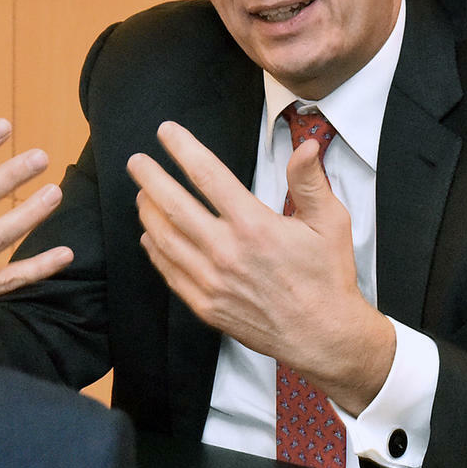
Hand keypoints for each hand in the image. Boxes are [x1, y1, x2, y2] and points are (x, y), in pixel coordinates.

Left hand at [127, 121, 394, 413]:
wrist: (323, 335)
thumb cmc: (327, 276)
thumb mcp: (330, 222)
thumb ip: (310, 181)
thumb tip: (306, 145)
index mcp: (254, 225)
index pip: (208, 175)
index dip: (183, 149)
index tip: (166, 132)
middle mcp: (226, 252)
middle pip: (173, 205)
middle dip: (150, 177)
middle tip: (136, 160)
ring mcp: (211, 281)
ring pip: (164, 238)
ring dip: (148, 211)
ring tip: (141, 193)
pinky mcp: (205, 306)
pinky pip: (169, 271)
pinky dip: (155, 249)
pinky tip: (151, 234)